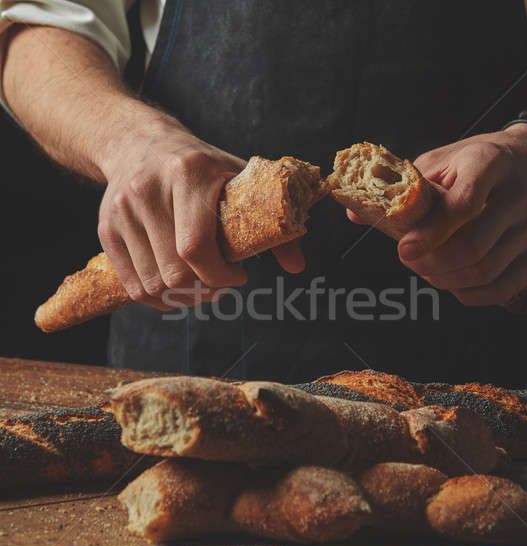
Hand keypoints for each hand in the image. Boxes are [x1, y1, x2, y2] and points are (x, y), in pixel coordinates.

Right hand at [98, 116, 303, 309]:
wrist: (139, 143)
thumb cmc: (201, 166)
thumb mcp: (239, 179)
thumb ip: (272, 223)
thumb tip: (297, 268)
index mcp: (189, 174)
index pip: (196, 247)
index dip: (220, 275)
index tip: (239, 276)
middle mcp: (148, 190)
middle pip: (174, 272)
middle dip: (205, 290)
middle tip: (220, 284)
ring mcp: (121, 211)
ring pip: (152, 285)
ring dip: (183, 298)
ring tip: (201, 286)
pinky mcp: (106, 228)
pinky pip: (132, 285)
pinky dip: (158, 298)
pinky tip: (176, 287)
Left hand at [392, 124, 526, 305]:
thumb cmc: (480, 161)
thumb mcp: (442, 160)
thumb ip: (403, 188)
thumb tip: (356, 214)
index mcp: (490, 163)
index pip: (463, 204)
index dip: (430, 233)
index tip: (404, 250)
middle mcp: (518, 194)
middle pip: (474, 246)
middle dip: (432, 264)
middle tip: (411, 262)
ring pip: (486, 271)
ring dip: (446, 280)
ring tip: (427, 271)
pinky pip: (503, 288)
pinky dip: (470, 295)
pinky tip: (452, 283)